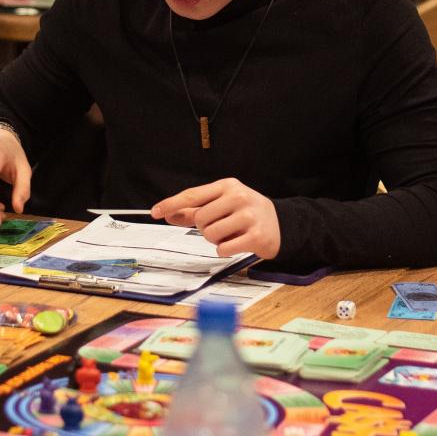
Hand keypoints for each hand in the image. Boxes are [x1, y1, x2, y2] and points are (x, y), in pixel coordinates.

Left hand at [152, 178, 280, 258]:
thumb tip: (169, 214)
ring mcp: (248, 216)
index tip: (155, 211)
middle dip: (205, 227)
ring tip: (231, 234)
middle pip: (200, 219)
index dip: (171, 204)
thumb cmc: (246, 212)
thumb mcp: (222, 204)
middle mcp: (238, 197)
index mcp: (228, 186)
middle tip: (221, 226)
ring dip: (215, 240)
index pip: (192, 195)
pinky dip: (225, 249)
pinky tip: (237, 243)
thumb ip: (195, 210)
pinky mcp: (256, 236)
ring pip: (210, 235)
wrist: (281, 224)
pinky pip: (223, 248)